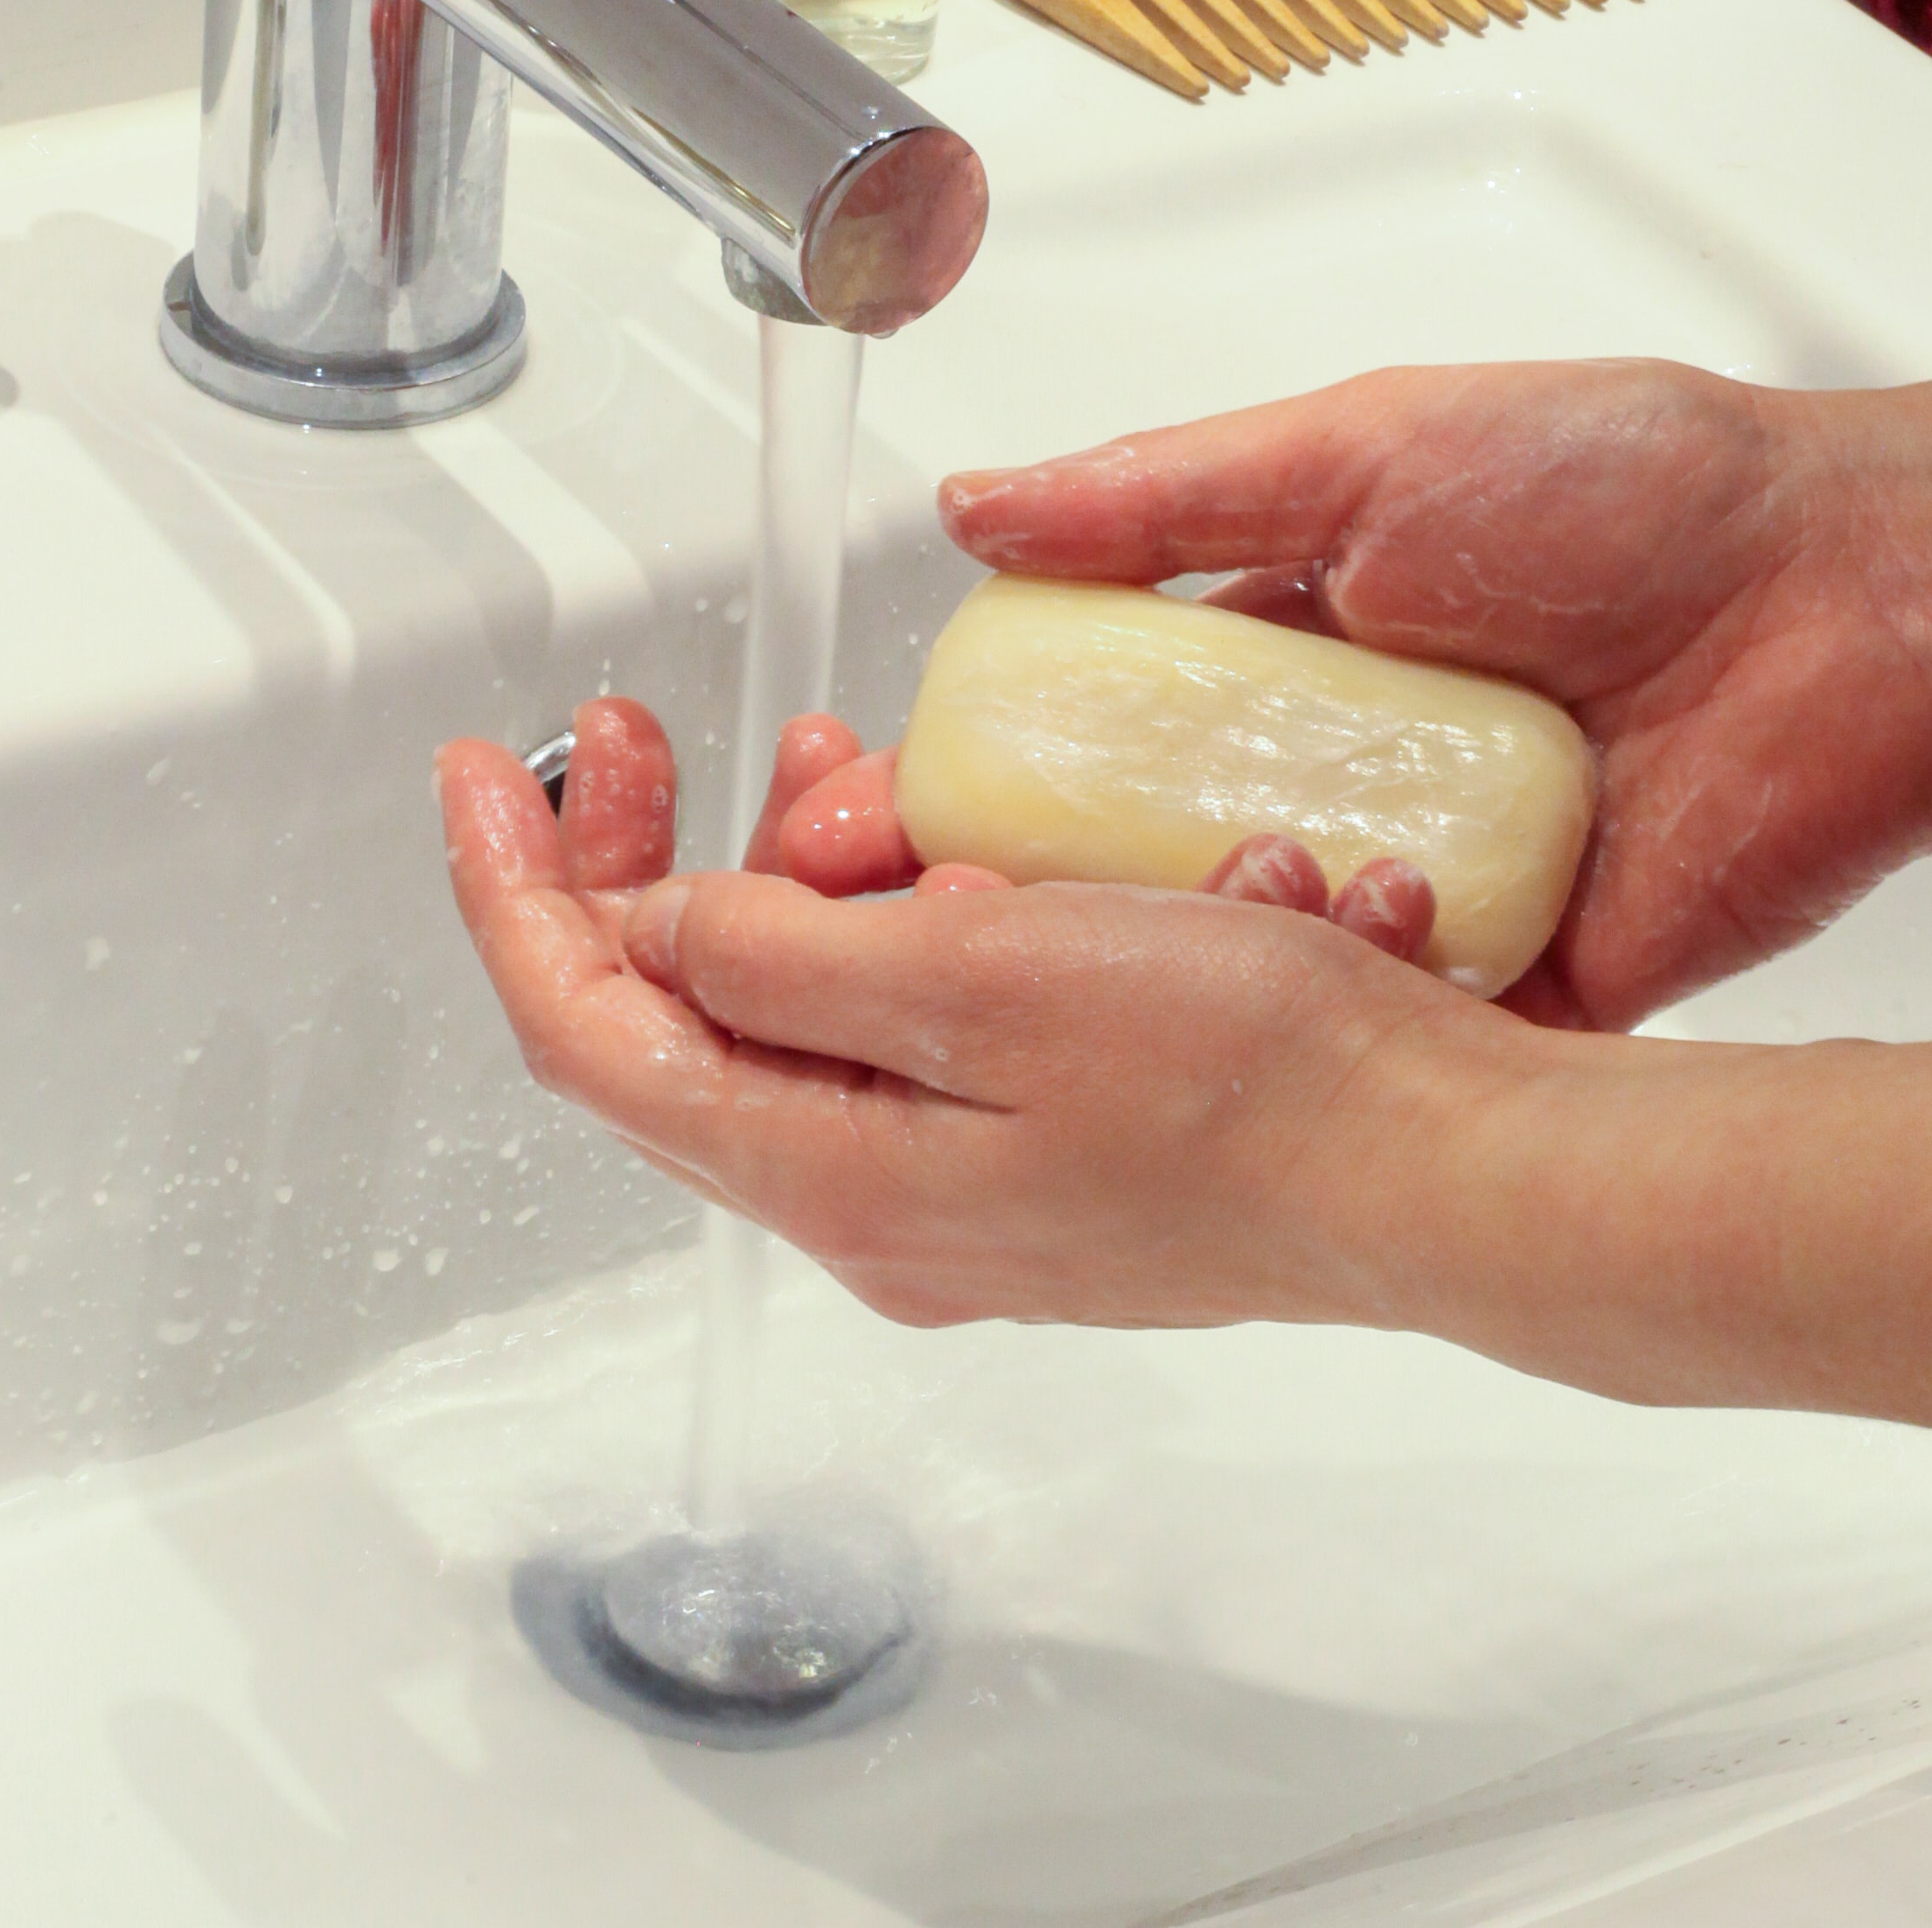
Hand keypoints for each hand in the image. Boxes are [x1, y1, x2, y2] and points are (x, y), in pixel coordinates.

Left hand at [437, 702, 1479, 1327]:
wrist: (1449, 1164)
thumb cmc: (1254, 1079)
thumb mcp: (983, 978)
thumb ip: (791, 957)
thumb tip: (665, 933)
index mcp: (830, 1169)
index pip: (590, 1030)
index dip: (512, 893)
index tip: (482, 771)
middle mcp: (874, 1200)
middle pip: (681, 1017)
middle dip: (647, 860)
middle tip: (642, 732)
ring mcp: (959, 1182)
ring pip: (801, 1008)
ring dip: (790, 871)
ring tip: (839, 762)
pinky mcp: (1041, 1146)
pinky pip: (912, 1019)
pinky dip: (898, 911)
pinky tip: (958, 841)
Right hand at [912, 360, 1931, 1029]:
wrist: (1864, 598)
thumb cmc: (1632, 488)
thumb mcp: (1361, 451)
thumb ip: (1162, 493)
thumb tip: (975, 506)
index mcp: (1283, 652)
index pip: (1089, 737)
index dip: (986, 781)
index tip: (892, 815)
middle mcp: (1335, 777)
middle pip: (1146, 867)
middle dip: (1055, 898)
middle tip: (978, 911)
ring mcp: (1417, 884)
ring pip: (1253, 957)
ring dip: (1204, 942)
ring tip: (1218, 886)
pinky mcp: (1514, 983)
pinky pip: (1394, 1027)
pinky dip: (1345, 1010)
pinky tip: (1313, 964)